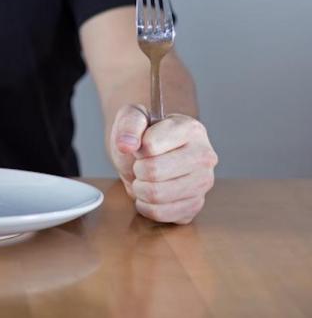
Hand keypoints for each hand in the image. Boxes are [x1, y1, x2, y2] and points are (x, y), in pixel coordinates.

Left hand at [109, 105, 217, 223]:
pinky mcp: (195, 205)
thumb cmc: (142, 136)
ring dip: (139, 189)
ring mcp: (203, 183)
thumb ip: (129, 124)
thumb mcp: (131, 118)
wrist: (145, 157)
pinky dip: (146, 206)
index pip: (150, 145)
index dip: (137, 147)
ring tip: (145, 179)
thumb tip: (127, 144)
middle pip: (154, 172)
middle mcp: (205, 156)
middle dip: (137, 169)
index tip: (141, 146)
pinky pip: (160, 213)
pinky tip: (150, 194)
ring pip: (156, 195)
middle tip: (141, 165)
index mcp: (192, 129)